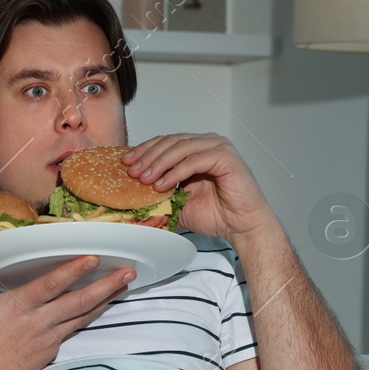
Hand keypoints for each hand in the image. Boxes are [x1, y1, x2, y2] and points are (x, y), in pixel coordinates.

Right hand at [0, 247, 133, 369]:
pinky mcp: (52, 350)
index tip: (92, 259)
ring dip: (105, 299)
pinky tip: (102, 306)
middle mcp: (39, 322)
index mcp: (19, 307)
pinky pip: (75, 329)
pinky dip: (90, 316)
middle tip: (127, 271)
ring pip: (83, 316)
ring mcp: (48, 337)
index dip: (72, 271)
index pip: (51, 285)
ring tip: (124, 285)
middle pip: (78, 301)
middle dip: (105, 285)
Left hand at [121, 133, 276, 242]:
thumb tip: (133, 198)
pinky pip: (195, 160)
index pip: (165, 143)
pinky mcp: (226, 156)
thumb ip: (161, 195)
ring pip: (181, 148)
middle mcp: (207, 143)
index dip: (144, 151)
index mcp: (196, 149)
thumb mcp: (180, 204)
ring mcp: (218, 147)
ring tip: (144, 179)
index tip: (126, 163)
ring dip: (159, 163)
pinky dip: (176, 171)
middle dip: (148, 156)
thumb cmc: (218, 215)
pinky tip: (163, 183)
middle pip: (170, 142)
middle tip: (132, 171)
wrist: (242, 227)